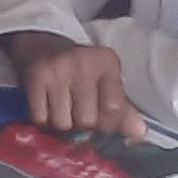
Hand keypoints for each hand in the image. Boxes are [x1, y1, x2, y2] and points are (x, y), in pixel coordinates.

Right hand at [8, 30, 139, 142]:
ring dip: (61, 122)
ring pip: (62, 123)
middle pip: (86, 119)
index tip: (99, 113)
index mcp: (107, 62)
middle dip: (81, 122)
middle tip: (76, 108)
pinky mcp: (37, 77)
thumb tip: (140, 133)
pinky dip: (42, 118)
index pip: (113, 108)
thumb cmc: (80, 70)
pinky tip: (46, 104)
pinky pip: (41, 117)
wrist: (42, 44)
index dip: (106, 119)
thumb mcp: (105, 82)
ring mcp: (58, 69)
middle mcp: (84, 62)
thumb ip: (123, 109)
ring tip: (61, 106)